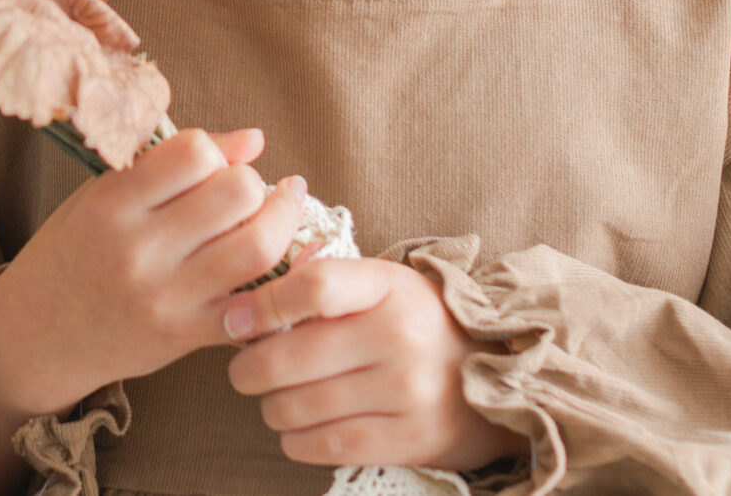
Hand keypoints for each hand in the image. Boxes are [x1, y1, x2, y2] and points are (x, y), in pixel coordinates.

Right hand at [0, 127, 307, 414]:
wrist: (40, 334)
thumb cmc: (76, 250)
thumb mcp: (103, 194)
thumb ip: (171, 162)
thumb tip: (254, 140)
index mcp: (111, 204)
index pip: (193, 152)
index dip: (213, 151)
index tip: (210, 165)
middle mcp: (138, 251)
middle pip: (237, 194)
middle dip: (252, 185)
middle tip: (246, 193)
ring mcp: (166, 298)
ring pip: (258, 247)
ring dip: (279, 223)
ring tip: (276, 214)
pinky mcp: (188, 337)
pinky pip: (258, 307)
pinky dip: (282, 282)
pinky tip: (284, 263)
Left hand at [223, 256, 527, 471]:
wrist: (495, 377)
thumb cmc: (415, 324)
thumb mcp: (380, 286)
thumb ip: (319, 284)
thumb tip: (243, 307)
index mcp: (389, 286)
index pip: (313, 287)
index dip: (261, 304)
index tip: (235, 320)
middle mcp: (399, 336)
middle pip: (289, 357)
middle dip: (248, 370)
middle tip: (245, 371)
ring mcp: (406, 391)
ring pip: (297, 407)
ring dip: (271, 407)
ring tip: (278, 399)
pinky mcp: (408, 439)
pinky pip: (324, 445)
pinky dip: (295, 440)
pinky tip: (299, 428)